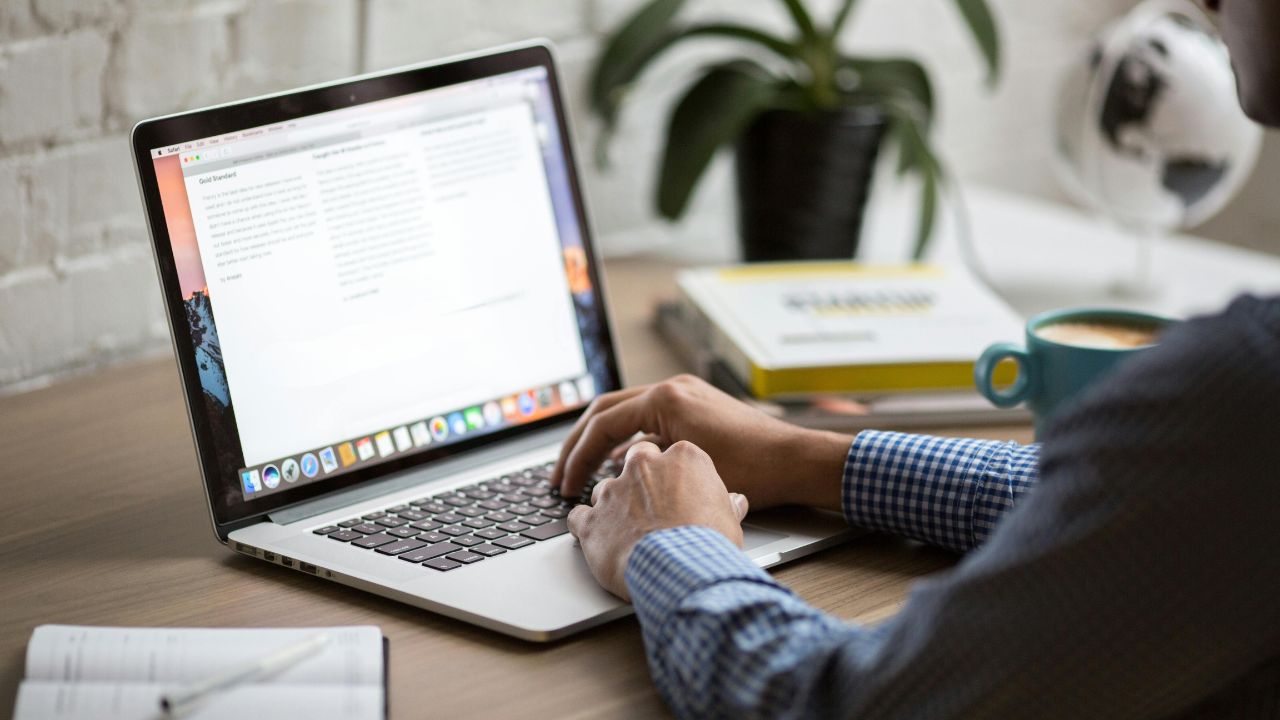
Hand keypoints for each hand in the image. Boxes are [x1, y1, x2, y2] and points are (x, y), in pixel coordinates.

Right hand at [553, 375, 850, 511]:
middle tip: (560, 476)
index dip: (578, 458)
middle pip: (606, 411)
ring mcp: (685, 394)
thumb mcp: (688, 470)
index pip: (603, 423)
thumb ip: (644, 466)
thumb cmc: (753, 470)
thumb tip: (612, 475)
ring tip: (583, 474)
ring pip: (625, 413)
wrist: (797, 461)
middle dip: (578, 445)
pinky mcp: (695, 407)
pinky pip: (648, 420)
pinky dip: (629, 442)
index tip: (566, 485)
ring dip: (601, 442)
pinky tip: (621, 470)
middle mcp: (673, 388)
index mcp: (666, 398)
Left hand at [567, 440, 748, 599]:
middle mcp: (643, 466)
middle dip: (639, 480)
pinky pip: (579, 517)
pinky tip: (598, 540)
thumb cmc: (708, 544)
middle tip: (650, 505)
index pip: (672, 454)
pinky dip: (586, 527)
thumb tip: (736, 503)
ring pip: (605, 489)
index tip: (676, 491)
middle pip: (635, 462)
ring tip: (627, 531)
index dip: (673, 476)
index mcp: (682, 458)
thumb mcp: (729, 520)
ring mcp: (613, 491)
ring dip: (613, 506)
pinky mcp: (591, 519)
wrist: (680, 569)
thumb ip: (726, 504)